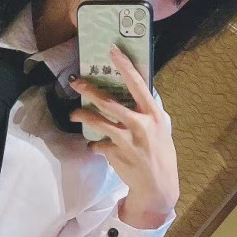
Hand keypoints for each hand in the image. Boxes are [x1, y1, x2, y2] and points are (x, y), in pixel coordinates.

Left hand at [68, 45, 179, 213]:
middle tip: (76, 82)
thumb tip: (137, 92)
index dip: (124, 66)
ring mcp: (126, 140)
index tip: (112, 51)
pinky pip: (97, 144)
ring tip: (75, 114)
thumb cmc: (160, 153)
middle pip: (109, 102)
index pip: (138, 84)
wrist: (157, 185)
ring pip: (98, 122)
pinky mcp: (114, 154)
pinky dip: (94, 145)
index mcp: (154, 114)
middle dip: (90, 90)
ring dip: (83, 116)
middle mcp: (140, 124)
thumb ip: (148, 111)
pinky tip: (95, 146)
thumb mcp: (162, 128)